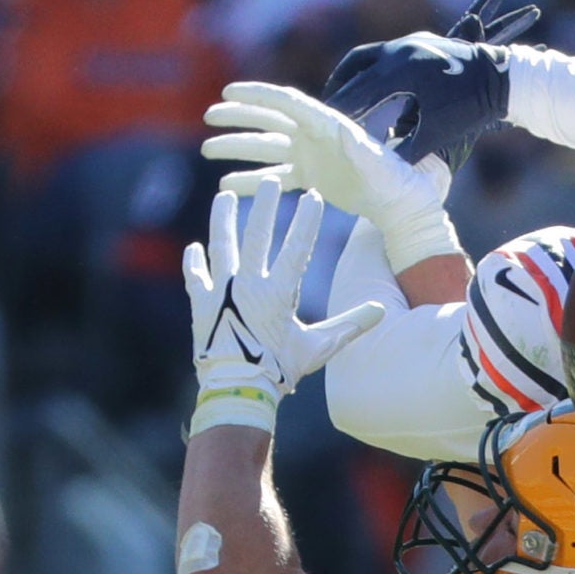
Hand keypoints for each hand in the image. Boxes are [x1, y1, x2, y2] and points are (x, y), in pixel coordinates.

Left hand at [182, 182, 382, 433]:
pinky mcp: (201, 303)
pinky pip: (195, 275)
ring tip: (225, 197)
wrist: (237, 390)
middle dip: (264, 205)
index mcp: (278, 292)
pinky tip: (195, 248)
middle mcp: (247, 284)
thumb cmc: (280, 371)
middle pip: (256, 234)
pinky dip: (195, 262)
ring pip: (222, 244)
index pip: (297, 246)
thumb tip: (379, 311)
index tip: (312, 195)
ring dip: (223, 219)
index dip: (306, 220)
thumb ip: (348, 325)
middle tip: (270, 183)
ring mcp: (220, 290)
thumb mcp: (318, 347)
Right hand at [202, 84, 459, 270]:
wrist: (403, 204)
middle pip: (269, 120)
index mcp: (328, 125)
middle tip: (209, 116)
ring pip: (265, 149)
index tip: (228, 91)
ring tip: (206, 149)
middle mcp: (315, 136)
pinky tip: (227, 186)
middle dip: (238, 118)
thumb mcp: (381, 164)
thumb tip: (343, 132)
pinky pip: (274, 179)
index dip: (257, 94)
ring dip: (237, 149)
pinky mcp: (309, 179)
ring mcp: (310, 157)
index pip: (287, 102)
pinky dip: (252, 182)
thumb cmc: (398, 182)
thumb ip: (360, 148)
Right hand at [321, 0, 539, 176]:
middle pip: (355, 70)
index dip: (340, 110)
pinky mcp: (418, 43)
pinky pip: (382, 56)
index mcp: (400, 68)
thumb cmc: (471, 107)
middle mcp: (399, 49)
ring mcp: (408, 42)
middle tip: (323, 114)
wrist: (502, 77)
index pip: (359, 91)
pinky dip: (369, 72)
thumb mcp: (438, 132)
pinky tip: (368, 90)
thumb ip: (408, 150)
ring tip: (338, 99)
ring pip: (366, 58)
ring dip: (350, 78)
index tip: (323, 126)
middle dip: (338, 92)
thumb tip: (382, 169)